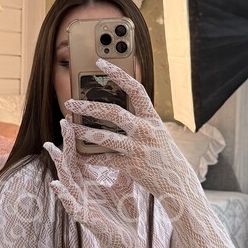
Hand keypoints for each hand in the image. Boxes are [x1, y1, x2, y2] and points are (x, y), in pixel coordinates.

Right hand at [44, 119, 140, 247]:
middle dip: (65, 143)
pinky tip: (56, 185)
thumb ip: (121, 169)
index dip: (73, 139)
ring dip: (58, 165)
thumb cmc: (123, 215)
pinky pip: (70, 205)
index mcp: (88, 182)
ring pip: (65, 181)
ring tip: (52, 148)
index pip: (77, 156)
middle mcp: (80, 190)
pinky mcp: (84, 218)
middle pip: (69, 163)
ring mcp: (80, 204)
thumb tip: (128, 148)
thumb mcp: (124, 187)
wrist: (127, 241)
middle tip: (63, 123)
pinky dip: (62, 195)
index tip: (70, 119)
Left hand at [65, 59, 203, 217]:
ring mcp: (139, 149)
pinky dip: (89, 158)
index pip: (136, 89)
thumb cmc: (165, 156)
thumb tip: (118, 106)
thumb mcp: (157, 133)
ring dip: (83, 131)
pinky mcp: (132, 167)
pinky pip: (105, 160)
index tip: (100, 63)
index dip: (118, 74)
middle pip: (113, 112)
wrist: (178, 184)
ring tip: (69, 126)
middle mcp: (146, 131)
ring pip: (105, 136)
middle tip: (70, 102)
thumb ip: (141, 120)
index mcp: (153, 118)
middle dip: (88, 106)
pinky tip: (77, 155)